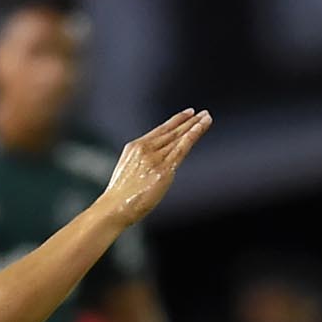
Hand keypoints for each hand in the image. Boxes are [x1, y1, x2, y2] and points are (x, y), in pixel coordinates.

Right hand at [100, 109, 212, 226]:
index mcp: (135, 147)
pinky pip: (182, 148)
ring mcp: (155, 158)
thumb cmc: (120, 197)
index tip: (188, 114)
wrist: (114, 207)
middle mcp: (145, 148)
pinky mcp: (163, 170)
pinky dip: (193, 136)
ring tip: (207, 117)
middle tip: (203, 113)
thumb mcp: (128, 172)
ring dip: (195, 126)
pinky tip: (201, 128)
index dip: (175, 121)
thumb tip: (155, 168)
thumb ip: (141, 164)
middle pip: (171, 132)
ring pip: (179, 137)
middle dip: (188, 121)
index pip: (160, 131)